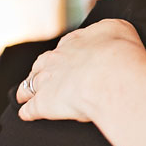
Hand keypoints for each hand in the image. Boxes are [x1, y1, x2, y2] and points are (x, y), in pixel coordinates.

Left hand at [16, 19, 145, 122]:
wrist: (113, 76)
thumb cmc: (121, 54)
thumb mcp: (121, 29)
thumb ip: (110, 30)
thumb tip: (109, 33)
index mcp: (75, 42)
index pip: (65, 47)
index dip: (66, 55)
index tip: (68, 60)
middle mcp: (56, 59)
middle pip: (41, 64)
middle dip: (41, 70)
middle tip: (43, 78)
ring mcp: (46, 82)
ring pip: (29, 85)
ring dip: (27, 91)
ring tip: (25, 96)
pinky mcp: (43, 104)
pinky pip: (29, 110)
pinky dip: (28, 112)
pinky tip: (27, 115)